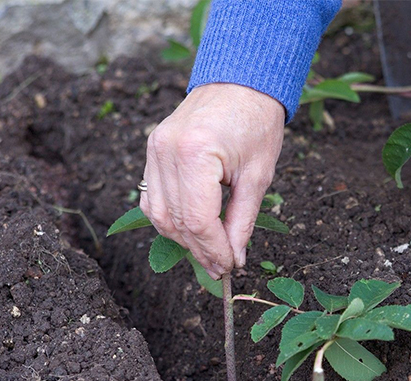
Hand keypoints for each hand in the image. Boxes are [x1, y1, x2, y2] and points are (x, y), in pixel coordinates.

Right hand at [140, 83, 284, 278]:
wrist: (240, 81)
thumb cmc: (256, 122)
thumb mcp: (257, 176)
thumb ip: (242, 221)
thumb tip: (234, 259)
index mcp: (195, 153)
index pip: (197, 219)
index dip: (213, 250)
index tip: (229, 267)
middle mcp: (166, 151)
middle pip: (176, 220)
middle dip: (199, 250)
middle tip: (221, 269)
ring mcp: (154, 149)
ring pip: (158, 213)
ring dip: (182, 239)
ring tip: (208, 255)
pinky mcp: (152, 149)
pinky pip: (152, 197)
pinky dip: (168, 219)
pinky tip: (190, 232)